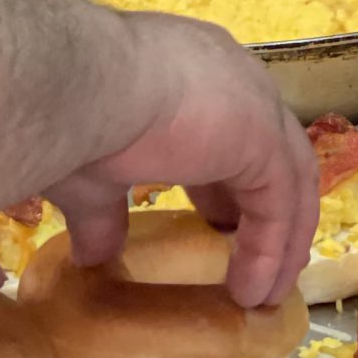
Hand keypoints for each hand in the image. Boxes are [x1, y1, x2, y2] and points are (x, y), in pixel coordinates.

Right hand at [42, 13, 317, 308]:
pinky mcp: (263, 136)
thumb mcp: (87, 174)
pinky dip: (271, 248)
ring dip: (280, 236)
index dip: (224, 178)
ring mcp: (252, 101)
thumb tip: (90, 257)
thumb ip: (101, 213)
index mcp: (187, 68)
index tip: (216, 222)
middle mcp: (229, 74)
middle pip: (269, 148)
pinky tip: (251, 289)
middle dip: (263, 204)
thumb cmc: (70, 116)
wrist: (73, 85)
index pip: (224, 125)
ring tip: (262, 289)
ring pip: (287, 176)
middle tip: (247, 253)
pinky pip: (281, 203)